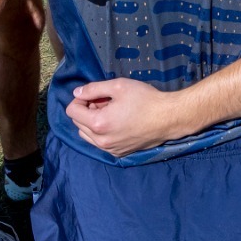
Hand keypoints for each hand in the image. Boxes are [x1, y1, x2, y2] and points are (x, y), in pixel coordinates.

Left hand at [64, 77, 191, 156]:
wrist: (168, 118)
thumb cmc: (145, 99)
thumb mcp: (118, 86)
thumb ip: (93, 88)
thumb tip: (76, 92)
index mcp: (98, 124)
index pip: (72, 112)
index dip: (80, 99)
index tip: (94, 95)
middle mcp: (101, 141)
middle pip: (77, 124)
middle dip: (86, 111)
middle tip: (104, 102)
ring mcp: (110, 150)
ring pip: (87, 136)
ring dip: (92, 123)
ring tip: (110, 113)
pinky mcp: (119, 153)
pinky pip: (100, 143)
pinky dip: (102, 133)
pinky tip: (117, 123)